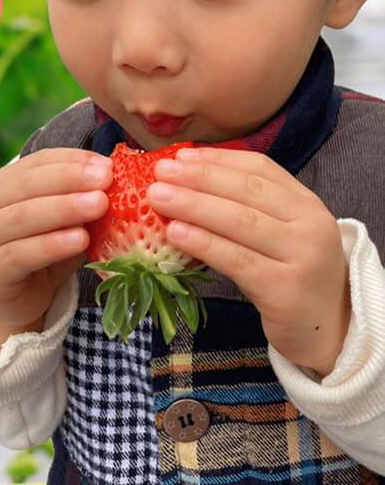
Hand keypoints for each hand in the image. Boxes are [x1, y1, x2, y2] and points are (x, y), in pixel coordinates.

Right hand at [0, 148, 111, 329]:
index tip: (106, 164)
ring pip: (22, 217)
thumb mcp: (60, 224)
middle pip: (26, 186)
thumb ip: (76, 203)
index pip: (35, 164)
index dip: (70, 160)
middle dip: (68, 179)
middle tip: (105, 180)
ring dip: (63, 209)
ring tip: (99, 205)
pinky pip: (21, 254)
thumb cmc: (40, 255)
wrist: (11, 302)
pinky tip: (79, 240)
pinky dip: (52, 245)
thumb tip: (114, 182)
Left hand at [146, 146, 349, 375]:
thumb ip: (247, 209)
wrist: (328, 329)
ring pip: (240, 223)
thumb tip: (186, 182)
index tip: (180, 155)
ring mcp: (301, 256)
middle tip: (159, 172)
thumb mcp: (279, 235)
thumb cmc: (289, 276)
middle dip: (199, 178)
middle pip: (247, 192)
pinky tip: (174, 234)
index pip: (261, 170)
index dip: (218, 160)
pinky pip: (236, 260)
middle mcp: (310, 224)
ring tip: (157, 197)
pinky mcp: (285, 289)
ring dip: (194, 206)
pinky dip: (203, 243)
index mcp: (306, 204)